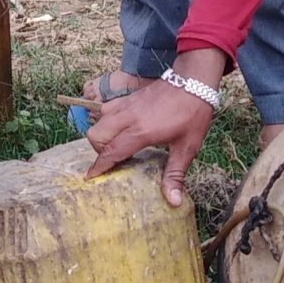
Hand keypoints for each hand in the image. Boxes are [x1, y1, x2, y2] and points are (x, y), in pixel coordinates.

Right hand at [85, 50, 227, 205]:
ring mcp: (126, 105)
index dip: (99, 166)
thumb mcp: (187, 147)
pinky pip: (107, 110)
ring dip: (102, 135)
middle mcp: (128, 117)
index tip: (90, 178)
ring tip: (117, 145)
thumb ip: (175, 174)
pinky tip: (122, 129)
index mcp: (141, 132)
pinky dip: (107, 121)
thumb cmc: (192, 114)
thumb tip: (173, 202)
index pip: (111, 151)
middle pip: (96, 135)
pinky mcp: (129, 98)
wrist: (193, 80)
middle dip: (98, 151)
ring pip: (98, 120)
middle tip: (113, 160)